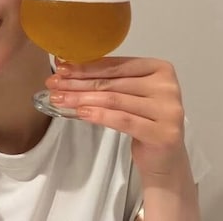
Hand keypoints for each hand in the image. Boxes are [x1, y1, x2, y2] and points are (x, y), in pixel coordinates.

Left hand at [46, 57, 186, 178]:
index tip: (61, 69)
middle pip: (112, 83)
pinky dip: (98, 115)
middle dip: (78, 83)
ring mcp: (168, 110)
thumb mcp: (128, 94)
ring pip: (114, 100)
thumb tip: (67, 67)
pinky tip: (79, 113)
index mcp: (160, 68)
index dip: (86, 67)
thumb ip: (108, 80)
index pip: (116, 65)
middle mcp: (167, 86)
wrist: (164, 158)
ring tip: (59, 99)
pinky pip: (122, 120)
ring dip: (82, 99)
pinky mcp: (163, 133)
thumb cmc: (143, 119)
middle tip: (54, 84)